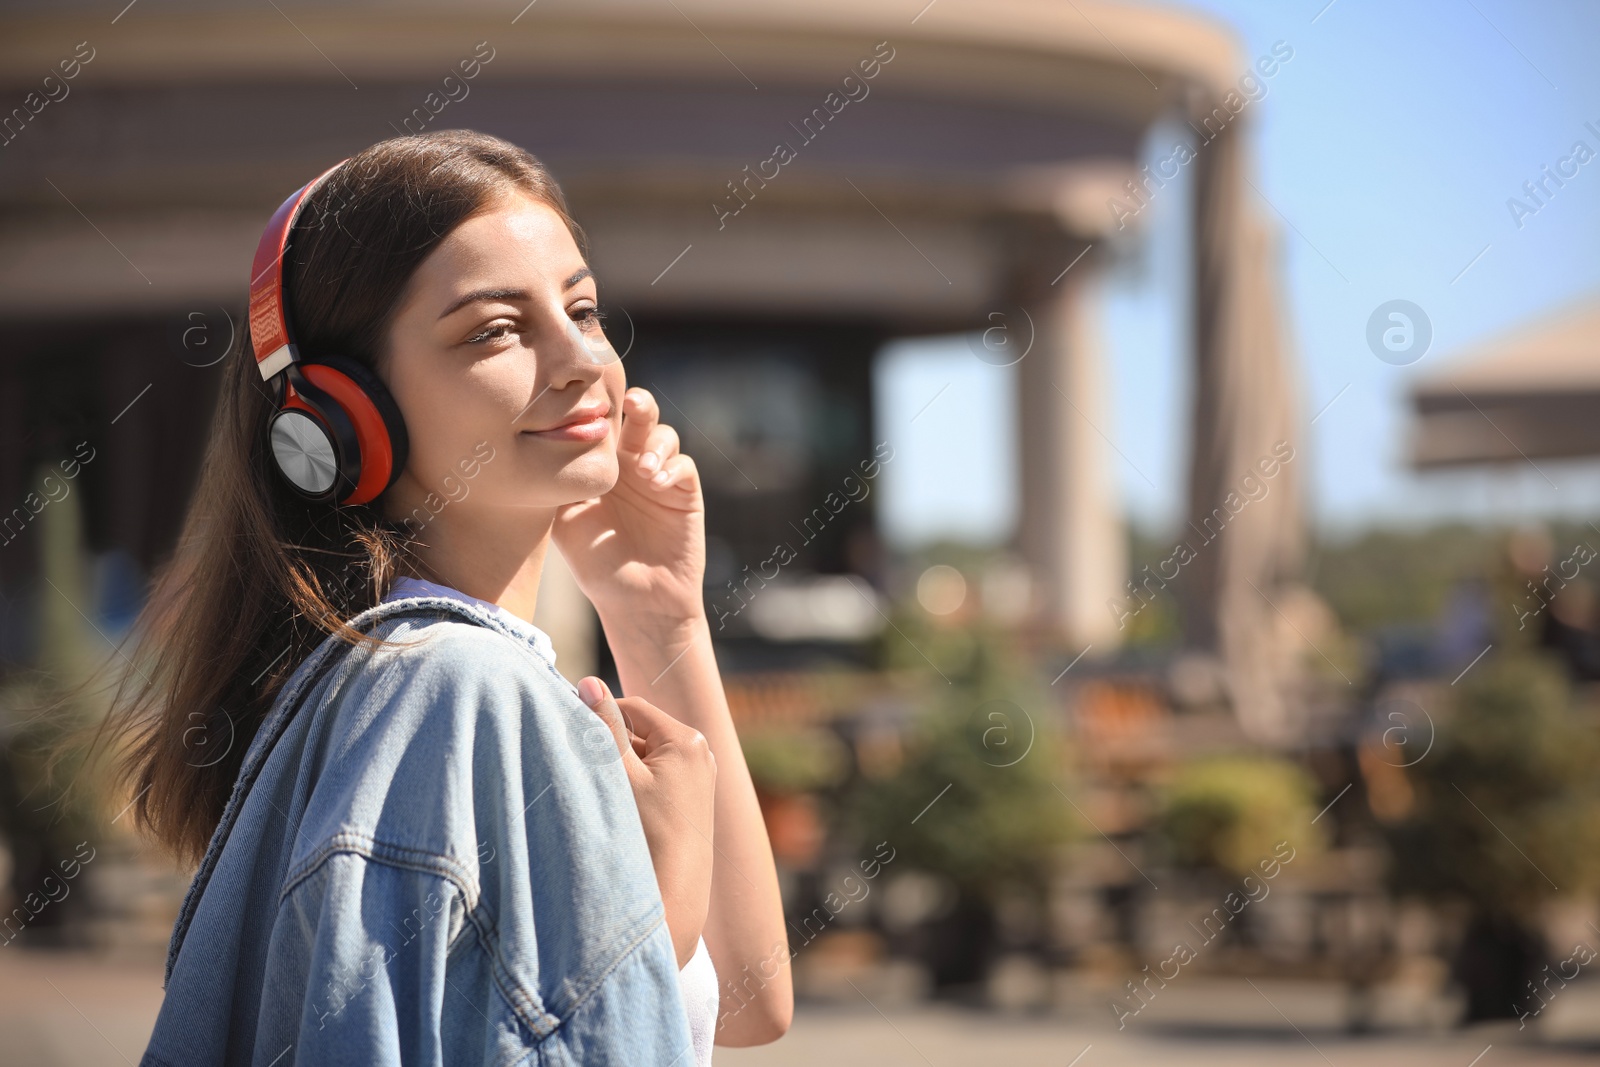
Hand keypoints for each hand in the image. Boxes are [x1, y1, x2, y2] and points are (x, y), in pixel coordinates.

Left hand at [552, 388, 704, 628]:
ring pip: (664, 434)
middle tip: (631, 402)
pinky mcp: (685, 493)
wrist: (636, 602)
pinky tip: (657, 482)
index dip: (600, 407)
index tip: (590, 403)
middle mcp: (630, 464)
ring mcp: (659, 476)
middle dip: (638, 403)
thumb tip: (548, 440)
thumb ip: (562, 481)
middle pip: (638, 417)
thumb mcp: (565, 520)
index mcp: (600, 466)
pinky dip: (672, 466)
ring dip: (655, 443)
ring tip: (643, 469)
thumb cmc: (595, 565)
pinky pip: (684, 465)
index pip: (602, 423)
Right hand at [578, 675, 715, 968]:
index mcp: (688, 741)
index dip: (600, 717)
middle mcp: (701, 755)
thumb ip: (605, 729)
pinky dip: (633, 787)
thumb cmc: (647, 833)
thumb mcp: (620, 775)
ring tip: (599, 794)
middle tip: (582, 767)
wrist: (675, 898)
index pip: (633, 710)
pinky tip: (617, 810)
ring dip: (620, 768)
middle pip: (641, 734)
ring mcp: (699, 780)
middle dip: (611, 746)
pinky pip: (656, 781)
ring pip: (646, 759)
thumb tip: (589, 682)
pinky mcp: (693, 803)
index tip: (572, 732)